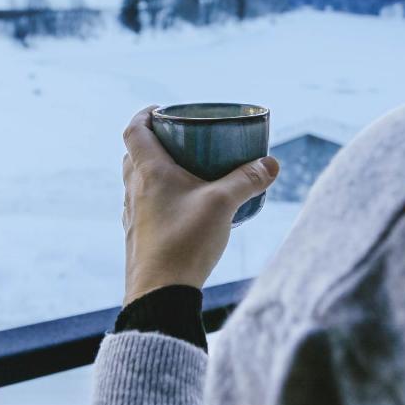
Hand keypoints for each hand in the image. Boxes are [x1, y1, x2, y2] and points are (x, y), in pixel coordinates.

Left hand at [121, 106, 278, 304]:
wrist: (159, 294)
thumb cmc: (185, 242)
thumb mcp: (223, 205)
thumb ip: (247, 180)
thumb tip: (271, 163)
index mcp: (149, 172)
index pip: (135, 130)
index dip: (145, 115)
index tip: (162, 110)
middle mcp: (135, 189)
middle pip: (134, 154)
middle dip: (154, 141)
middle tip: (180, 139)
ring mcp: (133, 215)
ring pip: (136, 181)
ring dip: (154, 170)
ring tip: (183, 171)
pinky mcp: (138, 237)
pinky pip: (143, 205)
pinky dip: (157, 197)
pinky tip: (181, 208)